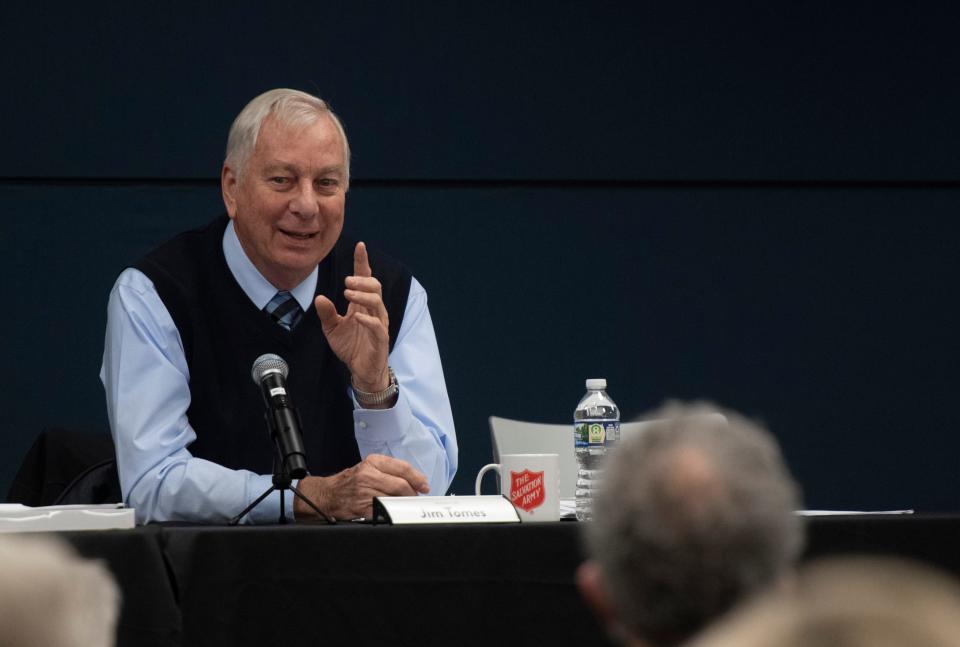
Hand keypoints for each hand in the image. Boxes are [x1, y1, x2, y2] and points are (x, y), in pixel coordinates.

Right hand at [294, 454, 430, 519]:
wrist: (327, 495)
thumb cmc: (349, 482)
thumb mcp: (367, 468)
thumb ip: (388, 472)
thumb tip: (413, 482)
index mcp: (372, 462)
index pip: (402, 468)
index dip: (417, 478)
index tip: (425, 486)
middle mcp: (368, 475)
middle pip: (401, 485)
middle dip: (412, 494)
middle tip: (416, 499)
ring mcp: (365, 492)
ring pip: (394, 499)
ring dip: (404, 505)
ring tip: (406, 506)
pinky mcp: (362, 508)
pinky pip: (383, 511)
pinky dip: (392, 513)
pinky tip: (394, 513)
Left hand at [314, 242, 390, 392]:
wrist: (361, 370)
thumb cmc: (351, 347)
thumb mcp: (332, 328)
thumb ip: (327, 313)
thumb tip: (319, 297)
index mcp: (363, 306)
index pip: (365, 279)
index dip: (363, 262)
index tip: (360, 246)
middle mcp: (373, 311)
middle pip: (374, 287)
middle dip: (362, 280)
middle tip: (346, 281)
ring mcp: (379, 324)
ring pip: (377, 303)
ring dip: (363, 295)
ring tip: (348, 293)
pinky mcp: (380, 339)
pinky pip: (377, 326)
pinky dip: (368, 320)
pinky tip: (357, 317)